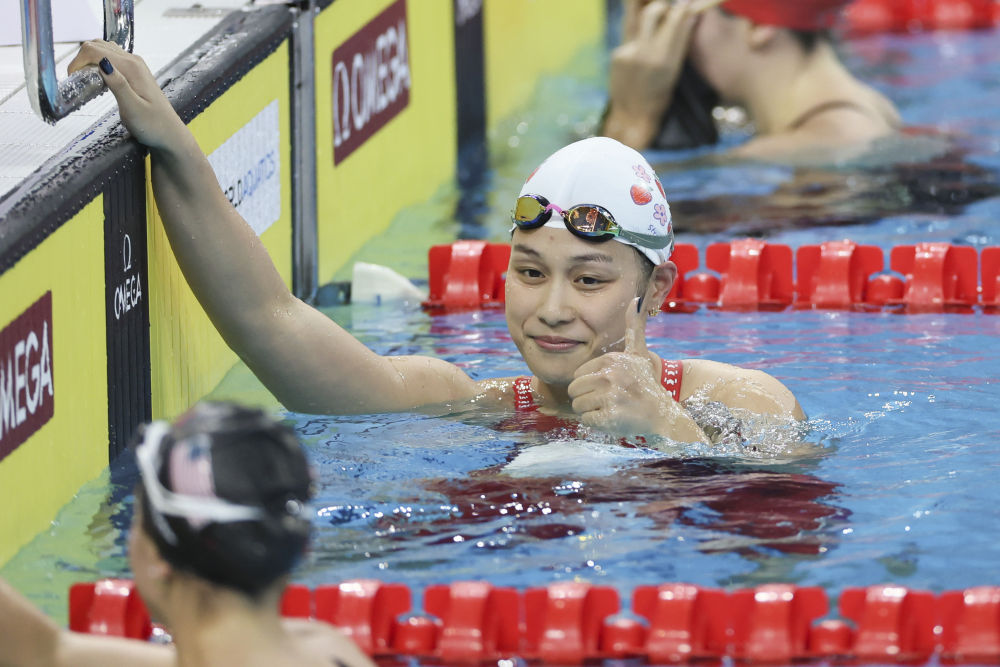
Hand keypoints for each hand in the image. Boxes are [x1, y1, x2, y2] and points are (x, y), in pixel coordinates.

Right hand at [68, 40, 185, 150]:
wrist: (169, 134)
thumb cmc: (153, 126)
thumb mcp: (133, 109)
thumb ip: (118, 85)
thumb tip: (103, 63)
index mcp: (131, 67)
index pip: (95, 51)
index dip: (78, 62)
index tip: (72, 80)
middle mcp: (133, 61)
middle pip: (96, 46)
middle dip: (81, 60)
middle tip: (77, 82)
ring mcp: (134, 65)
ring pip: (103, 49)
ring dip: (89, 60)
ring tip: (86, 81)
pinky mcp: (134, 72)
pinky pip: (111, 58)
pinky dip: (98, 64)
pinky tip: (98, 80)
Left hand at [568, 297, 690, 436]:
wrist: (664, 415)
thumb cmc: (646, 384)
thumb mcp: (639, 353)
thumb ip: (634, 327)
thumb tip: (637, 299)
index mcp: (610, 360)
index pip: (578, 374)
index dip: (589, 384)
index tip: (609, 386)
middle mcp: (610, 376)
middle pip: (574, 390)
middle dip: (587, 398)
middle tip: (609, 400)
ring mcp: (610, 397)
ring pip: (578, 406)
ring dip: (591, 411)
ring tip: (612, 408)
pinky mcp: (610, 418)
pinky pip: (587, 421)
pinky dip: (597, 424)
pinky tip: (614, 419)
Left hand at [605, 0, 715, 148]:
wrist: (632, 115)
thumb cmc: (659, 95)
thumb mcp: (674, 71)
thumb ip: (679, 42)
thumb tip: (689, 15)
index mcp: (666, 59)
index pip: (676, 20)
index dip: (682, 8)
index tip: (685, 4)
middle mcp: (646, 52)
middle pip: (654, 10)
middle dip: (662, 6)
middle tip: (667, 10)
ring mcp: (628, 51)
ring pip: (637, 17)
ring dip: (647, 11)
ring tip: (654, 16)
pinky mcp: (617, 53)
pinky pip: (630, 34)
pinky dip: (638, 35)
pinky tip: (640, 47)